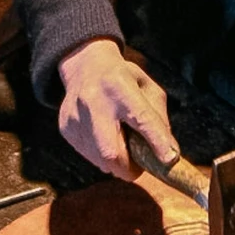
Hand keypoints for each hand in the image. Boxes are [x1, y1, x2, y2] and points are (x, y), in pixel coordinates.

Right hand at [58, 38, 175, 180]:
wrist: (84, 66)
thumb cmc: (123, 79)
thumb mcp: (147, 88)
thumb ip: (159, 119)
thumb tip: (167, 154)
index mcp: (119, 85)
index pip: (141, 117)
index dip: (156, 141)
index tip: (169, 159)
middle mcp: (94, 100)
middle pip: (110, 151)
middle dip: (128, 168)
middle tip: (138, 167)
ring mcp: (75, 116)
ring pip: (100, 159)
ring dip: (116, 162)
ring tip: (120, 142)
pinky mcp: (65, 127)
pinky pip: (88, 156)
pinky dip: (101, 155)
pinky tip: (103, 135)